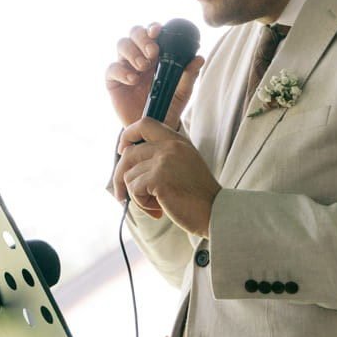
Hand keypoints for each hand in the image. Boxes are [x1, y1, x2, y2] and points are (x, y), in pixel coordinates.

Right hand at [104, 23, 203, 127]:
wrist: (152, 129)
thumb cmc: (166, 106)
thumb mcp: (181, 92)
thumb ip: (189, 75)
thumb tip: (199, 58)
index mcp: (155, 54)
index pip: (151, 33)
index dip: (153, 28)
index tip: (158, 31)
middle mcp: (138, 56)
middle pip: (133, 33)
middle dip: (142, 38)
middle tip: (153, 51)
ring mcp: (125, 67)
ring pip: (121, 45)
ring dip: (132, 52)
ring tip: (143, 67)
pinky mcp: (113, 82)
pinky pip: (112, 69)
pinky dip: (122, 71)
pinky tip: (133, 80)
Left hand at [108, 118, 219, 235]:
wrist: (216, 212)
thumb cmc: (198, 195)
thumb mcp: (183, 164)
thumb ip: (162, 155)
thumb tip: (129, 158)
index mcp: (176, 140)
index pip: (144, 124)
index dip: (127, 135)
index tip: (122, 150)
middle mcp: (170, 146)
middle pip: (129, 153)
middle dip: (120, 176)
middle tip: (122, 194)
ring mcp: (164, 160)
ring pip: (129, 174)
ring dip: (137, 195)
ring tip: (155, 204)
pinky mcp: (158, 178)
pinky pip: (134, 188)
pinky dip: (141, 203)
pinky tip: (158, 210)